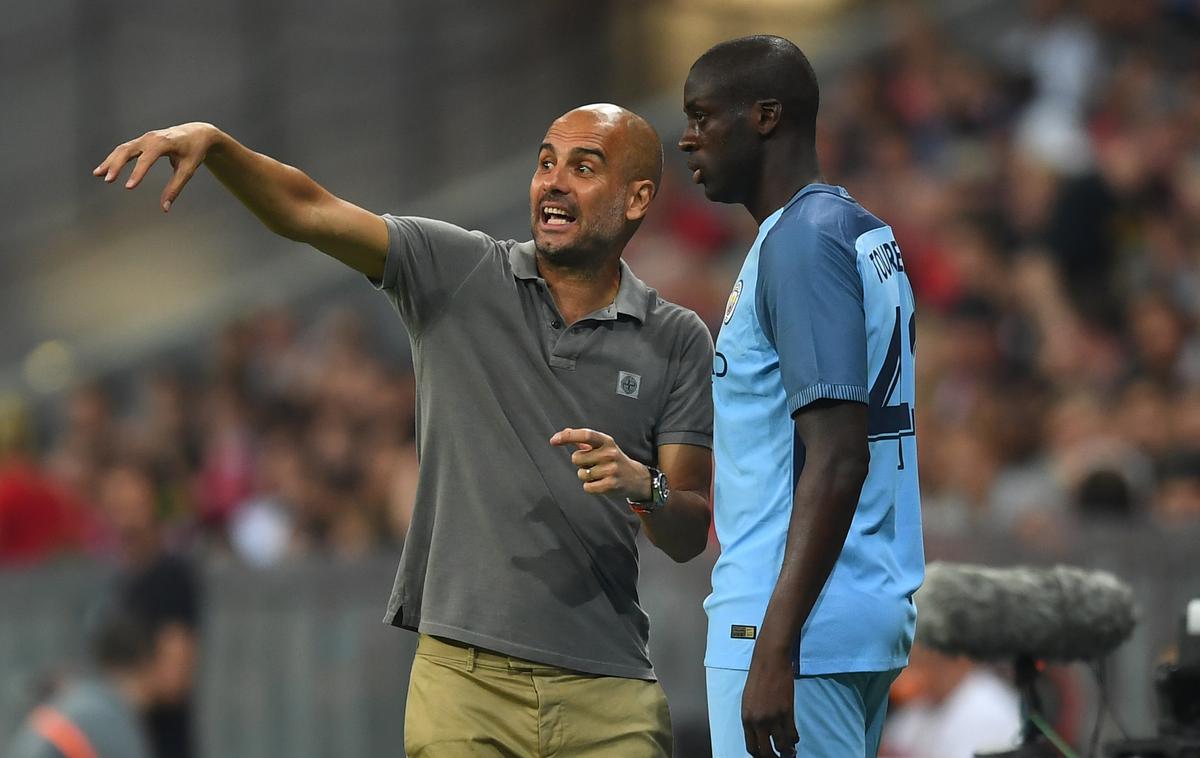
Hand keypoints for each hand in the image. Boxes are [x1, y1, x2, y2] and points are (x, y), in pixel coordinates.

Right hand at [93, 122, 218, 211]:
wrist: (197, 133)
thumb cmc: (194, 151)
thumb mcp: (188, 170)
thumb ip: (175, 188)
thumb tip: (165, 209)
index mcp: (163, 142)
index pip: (147, 158)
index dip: (137, 173)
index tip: (128, 187)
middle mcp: (151, 138)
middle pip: (128, 150)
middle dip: (116, 165)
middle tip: (108, 180)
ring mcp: (144, 138)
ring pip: (122, 149)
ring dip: (110, 161)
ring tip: (98, 174)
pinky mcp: (142, 141)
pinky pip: (125, 149)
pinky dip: (114, 158)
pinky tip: (105, 169)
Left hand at [549, 428, 650, 500]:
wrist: (635, 478)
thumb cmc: (613, 460)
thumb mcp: (603, 446)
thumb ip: (583, 440)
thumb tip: (563, 433)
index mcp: (606, 441)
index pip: (585, 434)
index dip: (568, 436)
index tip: (553, 440)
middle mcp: (609, 453)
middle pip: (576, 458)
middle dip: (580, 463)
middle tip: (594, 464)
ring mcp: (611, 469)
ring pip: (581, 474)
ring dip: (586, 476)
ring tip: (599, 474)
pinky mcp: (610, 485)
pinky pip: (587, 487)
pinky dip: (590, 487)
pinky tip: (601, 483)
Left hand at [741, 645, 798, 757]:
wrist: (769, 661)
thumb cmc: (758, 678)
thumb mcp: (748, 701)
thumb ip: (752, 718)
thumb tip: (760, 734)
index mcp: (746, 718)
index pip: (751, 747)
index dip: (759, 756)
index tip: (766, 756)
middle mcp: (758, 721)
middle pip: (766, 752)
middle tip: (780, 757)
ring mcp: (773, 718)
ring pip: (782, 746)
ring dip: (787, 751)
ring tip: (790, 751)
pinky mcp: (787, 712)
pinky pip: (793, 734)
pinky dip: (795, 739)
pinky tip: (795, 738)